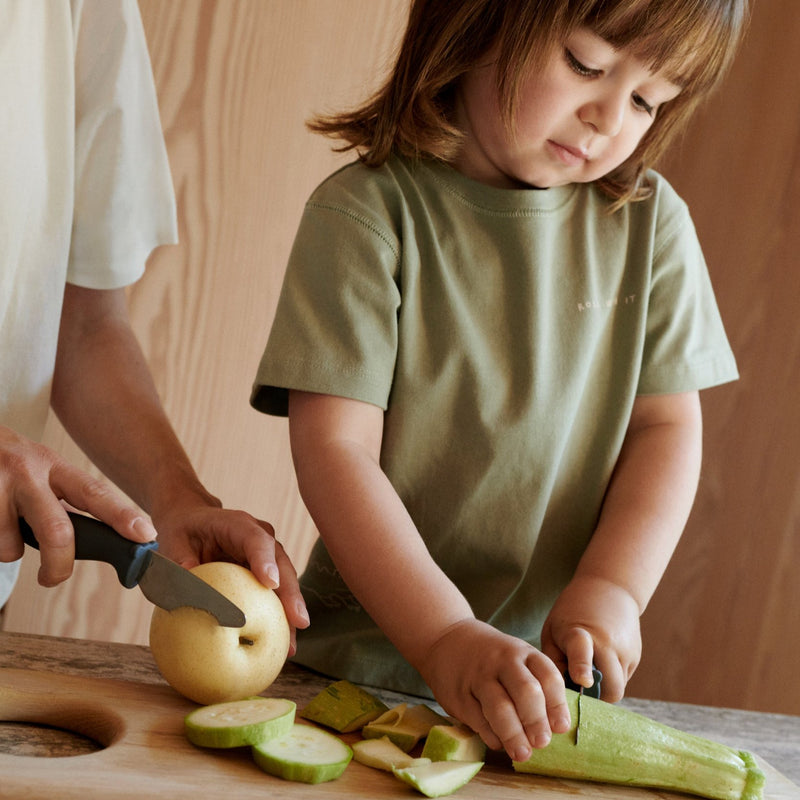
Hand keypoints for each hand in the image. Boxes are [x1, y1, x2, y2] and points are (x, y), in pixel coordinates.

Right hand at [0, 425, 155, 586]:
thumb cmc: (7, 464)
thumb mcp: (41, 469)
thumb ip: (67, 499)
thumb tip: (107, 541)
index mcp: (55, 467)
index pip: (95, 493)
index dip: (122, 516)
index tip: (146, 535)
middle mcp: (28, 473)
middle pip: (57, 530)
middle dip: (60, 563)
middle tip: (53, 577)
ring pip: (12, 546)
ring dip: (10, 548)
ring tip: (5, 525)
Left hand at [151, 504, 308, 653]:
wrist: (192, 522)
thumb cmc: (183, 532)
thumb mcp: (174, 541)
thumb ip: (180, 561)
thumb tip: (187, 590)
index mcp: (238, 525)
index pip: (257, 540)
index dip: (265, 561)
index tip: (271, 584)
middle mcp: (260, 538)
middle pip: (281, 564)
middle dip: (291, 594)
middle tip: (298, 621)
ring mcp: (267, 555)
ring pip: (285, 582)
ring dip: (290, 613)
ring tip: (291, 647)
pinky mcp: (265, 573)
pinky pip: (276, 595)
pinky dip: (279, 618)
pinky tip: (280, 645)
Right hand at [416, 618, 570, 761]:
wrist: (449, 639)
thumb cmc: (494, 658)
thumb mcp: (518, 659)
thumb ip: (537, 687)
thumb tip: (554, 728)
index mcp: (523, 653)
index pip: (548, 676)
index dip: (557, 704)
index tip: (561, 727)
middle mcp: (502, 662)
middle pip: (525, 691)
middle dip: (536, 719)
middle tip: (542, 742)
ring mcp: (479, 677)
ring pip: (499, 708)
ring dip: (514, 734)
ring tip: (522, 754)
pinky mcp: (459, 695)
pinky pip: (479, 720)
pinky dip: (492, 736)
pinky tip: (499, 742)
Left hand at [540, 574, 641, 701]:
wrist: (609, 587)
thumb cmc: (572, 612)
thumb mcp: (552, 629)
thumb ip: (553, 660)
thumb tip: (559, 692)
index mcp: (580, 632)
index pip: (582, 650)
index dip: (581, 666)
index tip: (583, 680)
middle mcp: (608, 643)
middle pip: (610, 688)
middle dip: (596, 697)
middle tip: (580, 688)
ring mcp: (626, 651)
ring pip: (618, 687)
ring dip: (603, 687)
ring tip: (589, 668)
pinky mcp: (636, 656)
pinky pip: (623, 678)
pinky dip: (611, 677)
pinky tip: (601, 659)